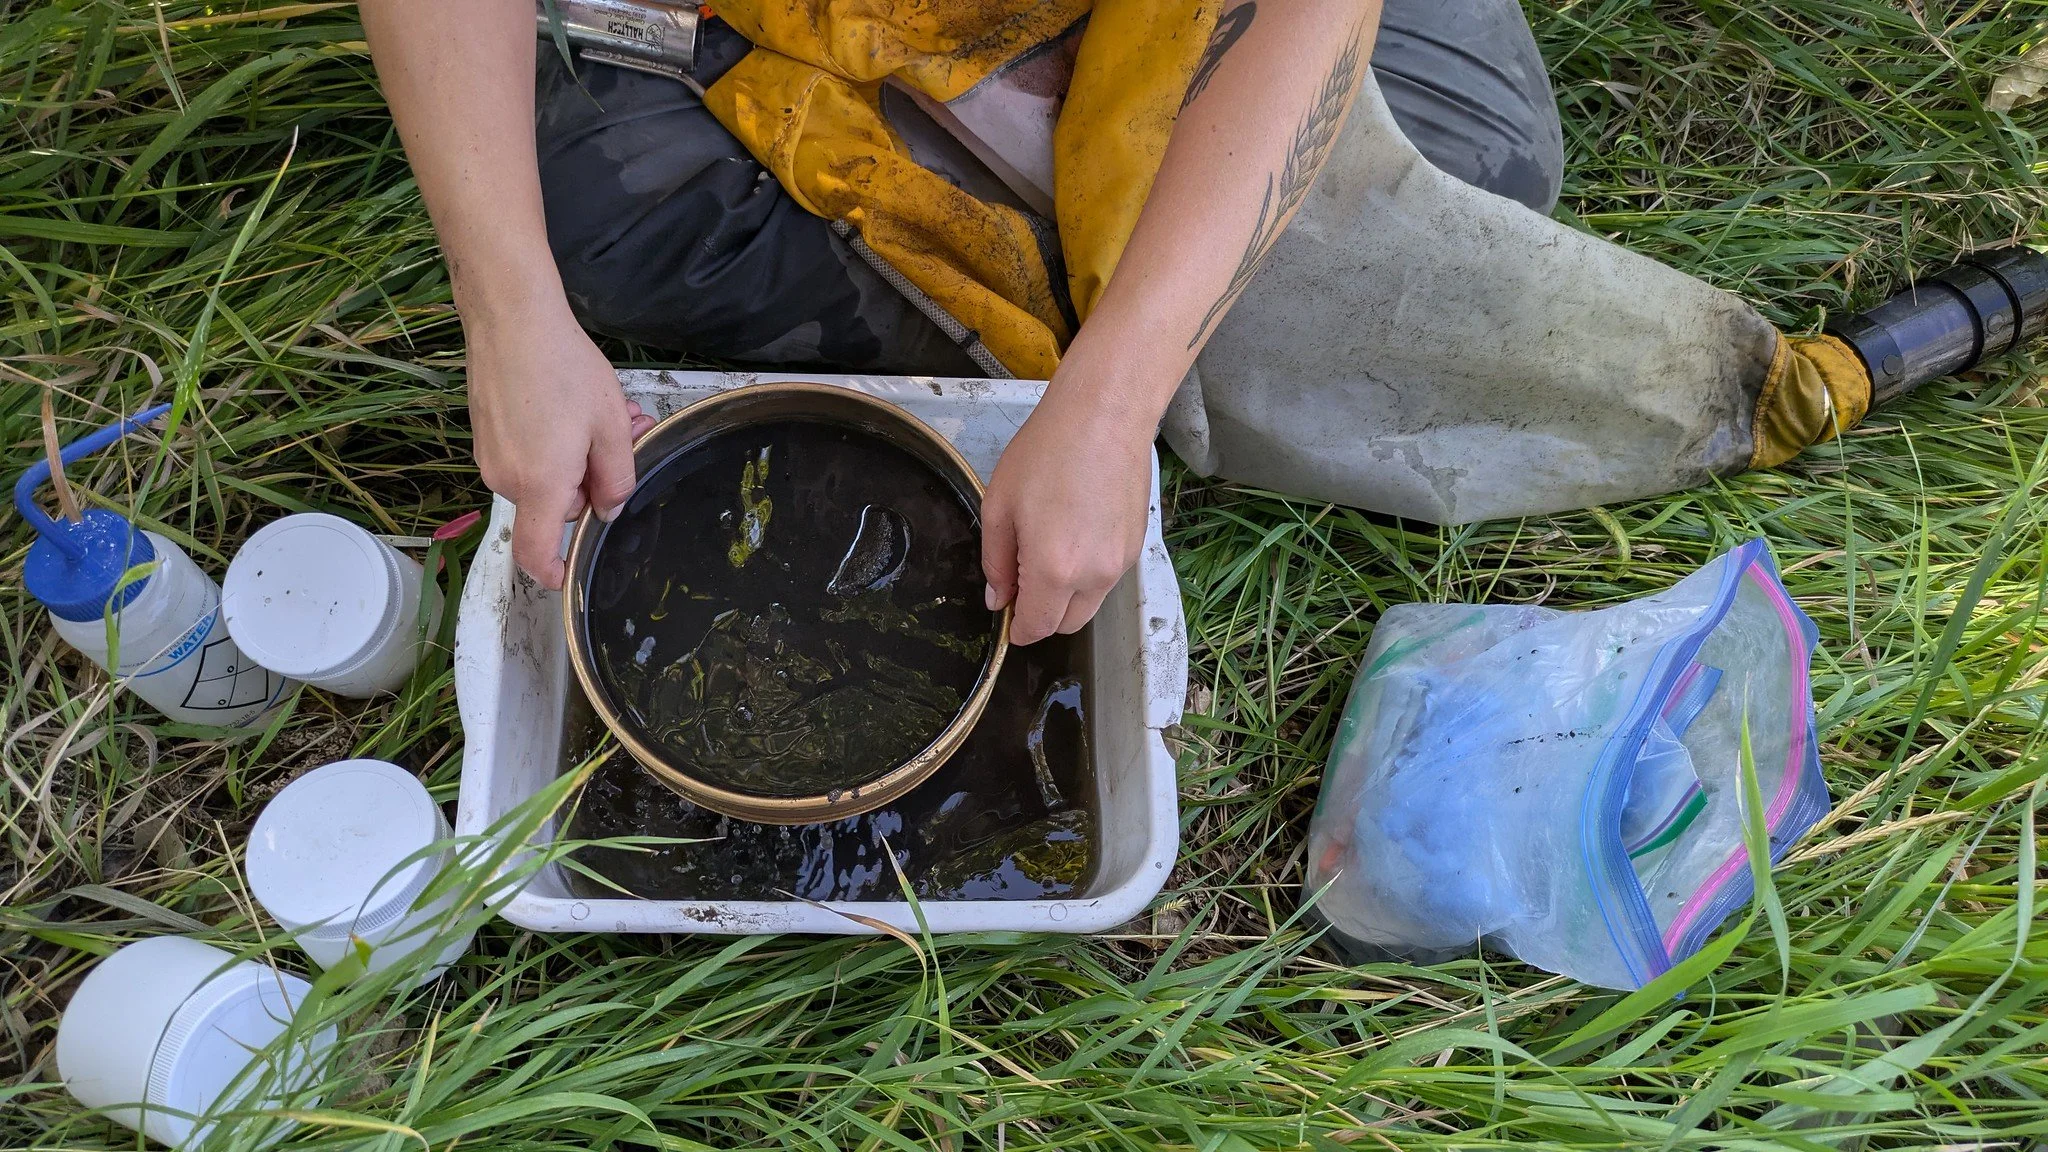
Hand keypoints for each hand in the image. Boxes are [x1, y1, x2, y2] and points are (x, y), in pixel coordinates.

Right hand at [466, 301, 655, 587]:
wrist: (511, 319)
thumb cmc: (564, 368)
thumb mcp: (611, 425)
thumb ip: (617, 478)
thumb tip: (609, 509)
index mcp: (542, 484)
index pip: (536, 552)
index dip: (553, 572)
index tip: (569, 573)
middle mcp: (508, 478)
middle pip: (555, 505)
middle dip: (590, 481)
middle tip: (627, 439)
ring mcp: (490, 455)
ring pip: (544, 476)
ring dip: (576, 456)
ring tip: (606, 414)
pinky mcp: (484, 433)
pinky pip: (525, 455)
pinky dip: (552, 442)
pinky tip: (572, 404)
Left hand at [982, 383, 1153, 644]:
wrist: (1105, 415)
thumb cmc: (1048, 450)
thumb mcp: (1000, 505)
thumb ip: (996, 562)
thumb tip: (998, 599)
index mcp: (1054, 569)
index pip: (1037, 627)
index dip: (1019, 629)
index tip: (1008, 615)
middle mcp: (1094, 576)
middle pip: (1067, 625)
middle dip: (1043, 616)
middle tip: (1024, 581)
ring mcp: (1121, 563)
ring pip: (1089, 605)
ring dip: (1067, 597)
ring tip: (1051, 550)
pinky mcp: (1137, 547)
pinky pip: (1108, 579)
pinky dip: (1089, 574)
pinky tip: (1076, 534)